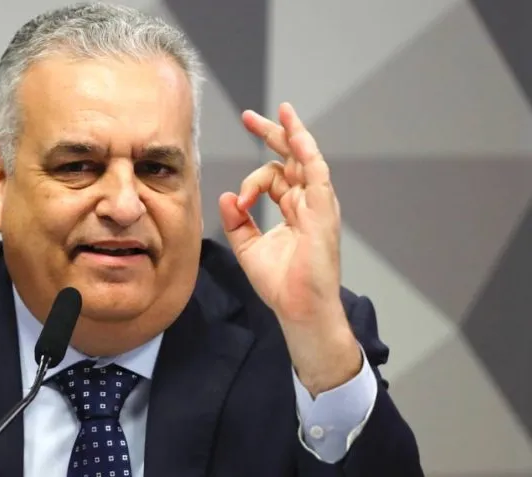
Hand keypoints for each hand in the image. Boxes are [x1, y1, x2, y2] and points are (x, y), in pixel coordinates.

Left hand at [218, 102, 359, 393]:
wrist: (298, 308)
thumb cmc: (281, 283)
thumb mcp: (248, 248)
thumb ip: (236, 221)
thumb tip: (226, 196)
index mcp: (293, 208)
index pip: (274, 174)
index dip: (251, 178)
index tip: (237, 200)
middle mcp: (308, 201)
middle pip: (290, 158)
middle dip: (272, 133)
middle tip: (249, 116)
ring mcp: (318, 205)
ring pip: (306, 159)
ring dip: (292, 134)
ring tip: (280, 113)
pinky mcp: (324, 212)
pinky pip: (317, 174)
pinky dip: (307, 152)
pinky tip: (296, 134)